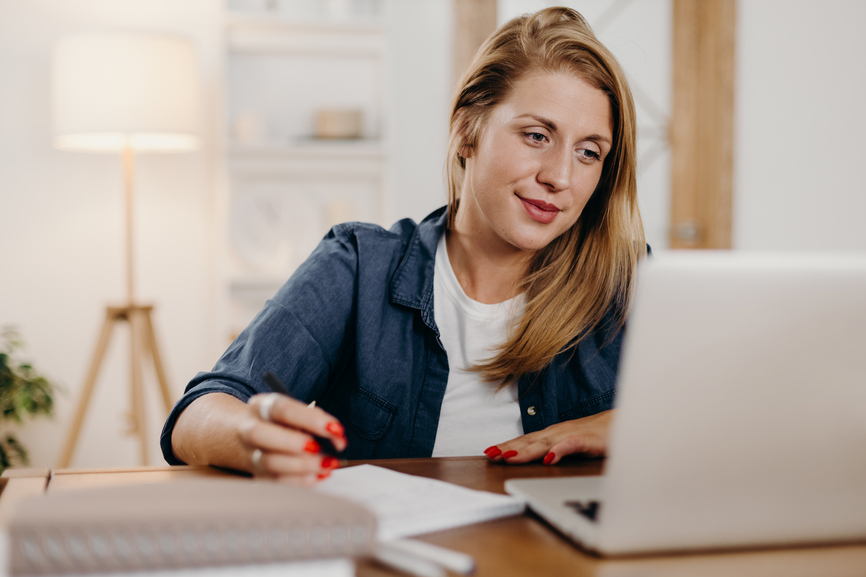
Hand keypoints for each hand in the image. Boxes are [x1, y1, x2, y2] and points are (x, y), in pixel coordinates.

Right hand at [239, 393, 347, 484]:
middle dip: (293, 442)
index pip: (282, 409)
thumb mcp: (297, 413)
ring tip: (326, 464)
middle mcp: (249, 428)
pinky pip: (276, 481)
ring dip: (302, 465)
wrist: (257, 436)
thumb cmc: (284, 422)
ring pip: (269, 462)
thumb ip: (315, 420)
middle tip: (318, 448)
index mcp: (261, 406)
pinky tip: (319, 475)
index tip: (334, 429)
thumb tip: (336, 435)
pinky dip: (301, 480)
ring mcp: (251, 454)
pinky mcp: (258, 474)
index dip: (310, 419)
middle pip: (260, 434)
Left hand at [483, 410, 612, 464]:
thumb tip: (539, 458)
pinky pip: (572, 445)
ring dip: (526, 450)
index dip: (507, 445)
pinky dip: (560, 450)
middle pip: (529, 441)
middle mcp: (558, 432)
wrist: (625, 422)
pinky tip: (550, 458)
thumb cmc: (598, 434)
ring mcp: (572, 434)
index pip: (526, 440)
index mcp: (554, 434)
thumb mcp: (572, 444)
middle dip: (508, 447)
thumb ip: (556, 450)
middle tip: (490, 454)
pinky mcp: (588, 440)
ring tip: (509, 456)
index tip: (489, 452)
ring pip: (545, 443)